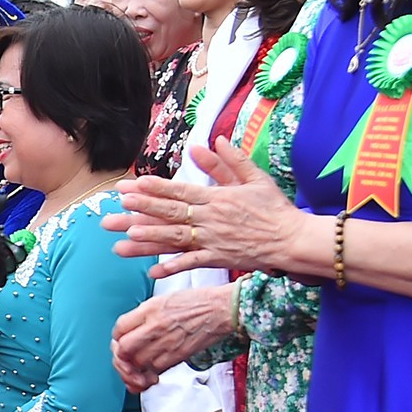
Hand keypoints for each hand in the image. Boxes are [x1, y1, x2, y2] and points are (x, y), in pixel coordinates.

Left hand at [105, 139, 307, 277]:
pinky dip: (173, 267)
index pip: (180, 192)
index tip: (133, 185)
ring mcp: (213, 240)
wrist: (294, 239)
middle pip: (171, 213)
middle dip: (142, 210)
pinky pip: (192, 263)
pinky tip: (153, 271)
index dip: (155, 189)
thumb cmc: (275, 208)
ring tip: (127, 237)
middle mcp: (211, 218)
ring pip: (176, 238)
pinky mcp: (219, 259)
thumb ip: (231, 161)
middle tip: (117, 208)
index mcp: (217, 198)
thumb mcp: (255, 179)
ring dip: (151, 238)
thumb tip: (213, 140)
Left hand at [110, 284, 240, 392]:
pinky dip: (149, 376)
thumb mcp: (165, 299)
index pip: (119, 328)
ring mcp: (166, 342)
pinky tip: (150, 375)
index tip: (121, 341)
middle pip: (123, 348)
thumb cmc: (198, 302)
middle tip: (126, 359)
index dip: (117, 338)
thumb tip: (131, 328)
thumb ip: (145, 314)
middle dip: (121, 356)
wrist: (223, 309)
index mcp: (149, 309)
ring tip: (137, 370)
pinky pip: (155, 370)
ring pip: (137, 363)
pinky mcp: (178, 355)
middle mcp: (155, 326)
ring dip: (133, 369)